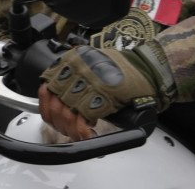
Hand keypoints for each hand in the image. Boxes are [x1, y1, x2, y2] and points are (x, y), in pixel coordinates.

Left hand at [39, 44, 171, 131]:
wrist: (148, 68)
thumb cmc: (123, 70)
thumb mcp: (91, 66)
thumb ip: (73, 78)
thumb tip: (56, 101)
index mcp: (72, 60)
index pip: (47, 86)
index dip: (46, 107)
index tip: (51, 118)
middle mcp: (78, 68)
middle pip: (55, 102)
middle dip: (58, 122)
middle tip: (66, 129)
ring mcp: (90, 80)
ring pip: (67, 111)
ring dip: (70, 128)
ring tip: (78, 133)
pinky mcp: (103, 94)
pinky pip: (83, 117)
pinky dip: (82, 130)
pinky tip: (87, 133)